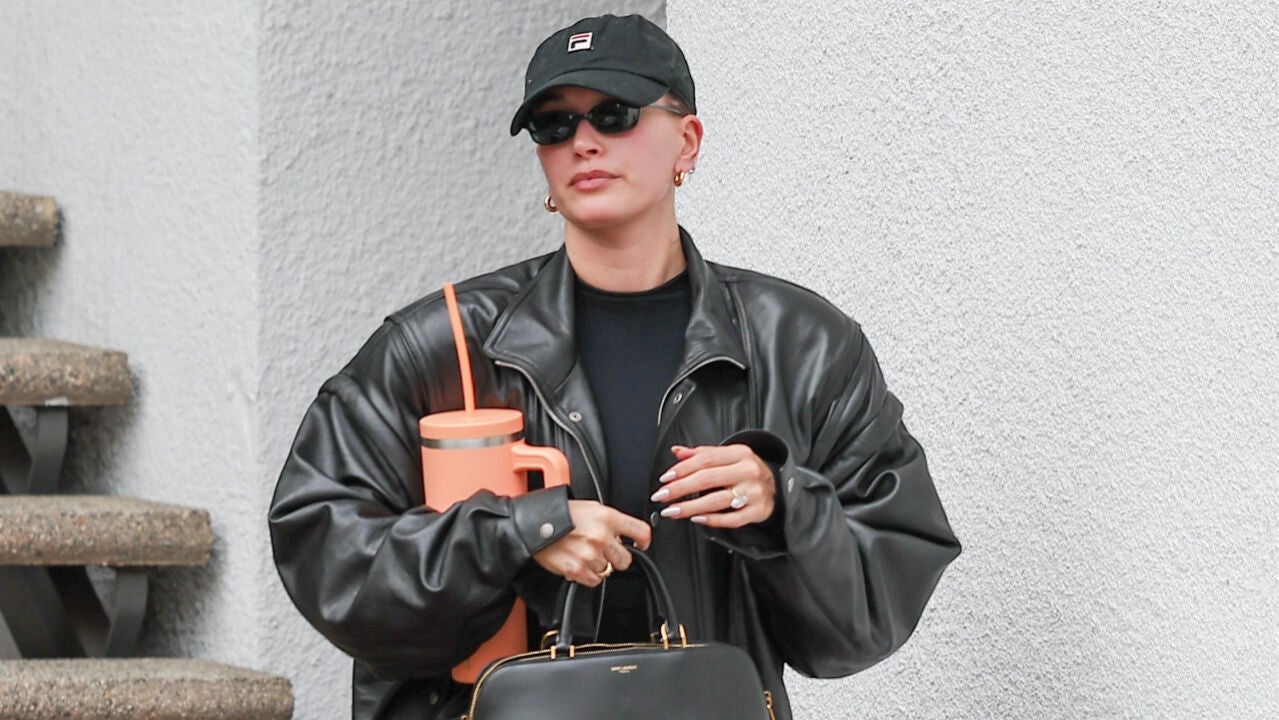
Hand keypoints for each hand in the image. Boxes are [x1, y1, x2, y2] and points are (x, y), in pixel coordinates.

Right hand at [532, 500, 651, 586]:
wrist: (534, 524)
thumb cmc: (560, 514)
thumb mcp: (590, 508)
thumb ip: (610, 521)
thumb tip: (622, 536)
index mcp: (607, 517)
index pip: (641, 532)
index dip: (644, 541)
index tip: (641, 545)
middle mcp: (601, 536)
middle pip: (626, 559)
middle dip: (616, 557)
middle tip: (602, 550)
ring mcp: (590, 554)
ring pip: (608, 570)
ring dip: (598, 565)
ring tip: (583, 552)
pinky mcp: (578, 570)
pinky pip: (594, 580)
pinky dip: (588, 575)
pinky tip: (578, 562)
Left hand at [650, 444, 775, 528]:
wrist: (777, 486)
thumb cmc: (746, 471)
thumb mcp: (728, 456)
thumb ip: (702, 454)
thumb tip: (677, 451)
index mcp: (740, 453)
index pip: (706, 459)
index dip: (682, 469)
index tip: (665, 479)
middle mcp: (748, 471)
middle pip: (708, 478)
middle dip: (681, 488)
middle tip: (662, 496)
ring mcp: (754, 492)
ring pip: (717, 500)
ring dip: (690, 507)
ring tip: (672, 511)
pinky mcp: (758, 511)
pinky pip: (732, 519)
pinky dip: (712, 520)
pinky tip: (697, 519)